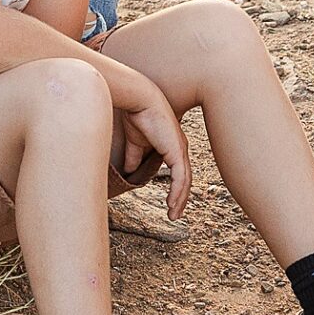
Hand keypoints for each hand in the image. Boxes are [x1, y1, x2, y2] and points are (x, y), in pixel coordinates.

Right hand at [113, 82, 191, 219]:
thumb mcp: (135, 142)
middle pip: (185, 179)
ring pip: (185, 182)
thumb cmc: (137, 115)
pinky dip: (177, 192)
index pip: (179, 171)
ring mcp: (180, 150)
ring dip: (180, 200)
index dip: (176, 187)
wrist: (140, 100)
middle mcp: (180, 148)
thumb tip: (128, 171)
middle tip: (175, 214)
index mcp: (172, 145)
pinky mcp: (177, 152)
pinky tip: (172, 204)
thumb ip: (134, 156)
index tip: (170, 202)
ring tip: (174, 214)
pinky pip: (180, 178)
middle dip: (181, 198)